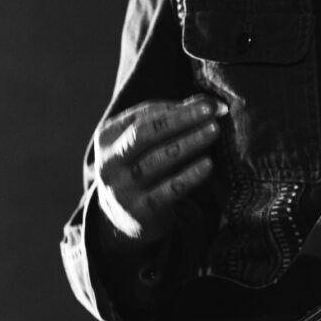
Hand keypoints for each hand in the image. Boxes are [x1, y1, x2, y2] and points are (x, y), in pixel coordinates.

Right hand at [94, 94, 225, 244]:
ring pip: (155, 161)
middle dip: (178, 121)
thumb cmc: (142, 166)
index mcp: (107, 136)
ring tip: (213, 132)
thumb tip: (213, 103)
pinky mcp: (139, 211)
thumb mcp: (146, 143)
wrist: (123, 217)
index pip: (142, 115)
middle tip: (209, 113)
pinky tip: (208, 164)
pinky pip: (167, 191)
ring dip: (187, 144)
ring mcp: (121, 188)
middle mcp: (109, 162)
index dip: (176, 108)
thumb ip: (173, 119)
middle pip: (143, 134)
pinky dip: (189, 176)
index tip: (207, 104)